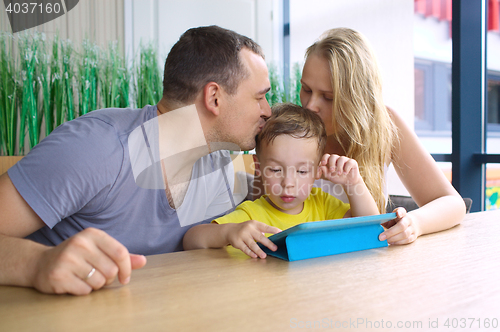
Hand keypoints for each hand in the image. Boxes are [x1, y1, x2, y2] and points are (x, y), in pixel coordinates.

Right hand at [32, 228, 146, 294]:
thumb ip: (121, 256)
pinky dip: (83, 291)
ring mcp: (67, 259)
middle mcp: (80, 244)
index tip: (125, 278)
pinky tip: (74, 282)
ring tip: (84, 277)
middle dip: (108, 278)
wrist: (41, 263)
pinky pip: (84, 291)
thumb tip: (143, 261)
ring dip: (96, 285)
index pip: (121, 252)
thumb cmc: (77, 257)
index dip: (127, 268)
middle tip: (97, 274)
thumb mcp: (99, 250)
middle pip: (111, 270)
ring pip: (99, 282)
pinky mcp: (58, 276)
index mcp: (92, 234)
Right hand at [224, 220, 280, 258]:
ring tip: (264, 256)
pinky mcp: (237, 242)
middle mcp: (249, 229)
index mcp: (254, 224)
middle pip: (260, 237)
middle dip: (268, 243)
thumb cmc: (245, 229)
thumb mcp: (253, 226)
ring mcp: (242, 235)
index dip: (273, 230)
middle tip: (275, 248)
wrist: (230, 230)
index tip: (280, 233)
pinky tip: (255, 256)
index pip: (265, 227)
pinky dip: (250, 253)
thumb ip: (261, 231)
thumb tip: (271, 240)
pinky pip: (245, 249)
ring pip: (252, 244)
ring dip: (259, 250)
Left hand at [318, 154, 361, 186]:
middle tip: (332, 170)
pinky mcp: (352, 162)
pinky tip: (345, 173)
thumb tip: (321, 167)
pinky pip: (349, 162)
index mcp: (331, 161)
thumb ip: (324, 172)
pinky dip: (346, 168)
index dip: (324, 158)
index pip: (326, 156)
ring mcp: (345, 160)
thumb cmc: (338, 178)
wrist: (349, 182)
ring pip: (341, 159)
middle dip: (331, 163)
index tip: (323, 164)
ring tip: (339, 174)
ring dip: (339, 167)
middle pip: (333, 156)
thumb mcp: (330, 176)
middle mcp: (338, 159)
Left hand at [379, 207, 419, 244]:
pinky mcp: (413, 236)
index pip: (402, 211)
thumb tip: (373, 223)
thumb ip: (384, 219)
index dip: (400, 212)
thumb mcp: (391, 217)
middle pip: (401, 226)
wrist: (413, 224)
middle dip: (390, 232)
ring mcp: (412, 228)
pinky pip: (407, 240)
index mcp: (402, 213)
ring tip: (385, 241)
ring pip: (405, 234)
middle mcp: (408, 220)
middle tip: (380, 237)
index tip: (398, 213)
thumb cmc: (397, 220)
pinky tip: (391, 243)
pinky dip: (398, 242)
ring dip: (393, 239)